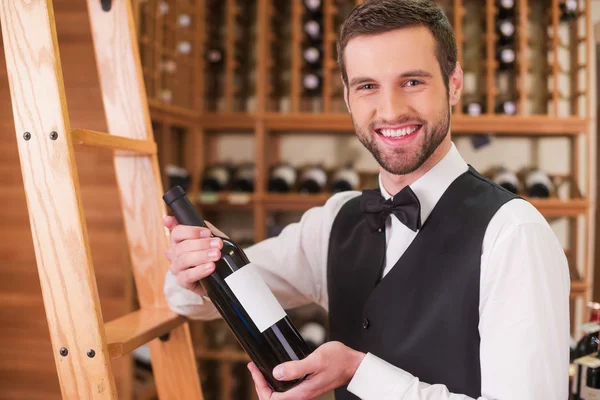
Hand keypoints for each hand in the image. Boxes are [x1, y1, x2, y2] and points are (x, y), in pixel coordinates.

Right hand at [163, 215, 227, 295]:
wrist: (223, 271)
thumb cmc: (212, 251)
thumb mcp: (209, 235)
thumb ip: (196, 225)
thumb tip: (167, 219)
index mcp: (178, 240)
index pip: (177, 232)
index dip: (192, 231)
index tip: (207, 232)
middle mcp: (174, 254)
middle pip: (182, 246)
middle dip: (202, 244)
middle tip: (218, 244)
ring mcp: (177, 268)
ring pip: (184, 260)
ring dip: (202, 256)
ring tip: (216, 255)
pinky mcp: (183, 281)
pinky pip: (188, 276)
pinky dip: (200, 270)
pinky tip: (210, 267)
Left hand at [247, 341, 365, 399]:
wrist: (353, 364)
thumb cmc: (339, 360)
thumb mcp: (316, 360)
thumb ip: (296, 367)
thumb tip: (277, 373)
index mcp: (302, 392)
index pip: (272, 399)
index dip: (260, 386)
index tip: (255, 370)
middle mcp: (302, 395)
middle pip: (273, 399)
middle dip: (260, 385)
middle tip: (254, 368)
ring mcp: (304, 392)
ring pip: (279, 396)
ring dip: (267, 385)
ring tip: (259, 370)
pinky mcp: (306, 387)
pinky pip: (286, 390)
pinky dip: (276, 383)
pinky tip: (274, 372)